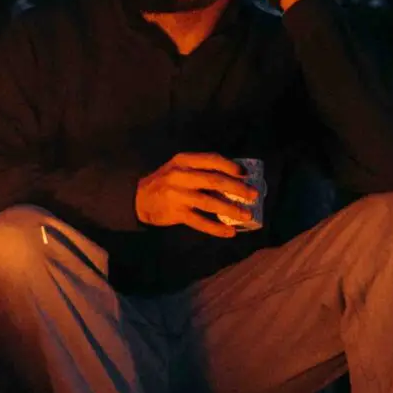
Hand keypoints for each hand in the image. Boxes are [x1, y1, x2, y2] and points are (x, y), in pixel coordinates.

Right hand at [135, 152, 260, 237]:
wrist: (139, 199)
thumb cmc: (166, 182)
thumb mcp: (179, 168)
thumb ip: (200, 170)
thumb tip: (234, 179)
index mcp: (183, 161)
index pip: (211, 160)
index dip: (230, 166)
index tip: (245, 174)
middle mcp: (180, 176)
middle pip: (214, 180)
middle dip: (237, 188)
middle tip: (253, 195)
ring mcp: (178, 195)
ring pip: (209, 202)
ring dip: (231, 209)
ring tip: (247, 215)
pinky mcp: (176, 213)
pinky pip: (200, 222)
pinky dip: (216, 228)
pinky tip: (229, 232)